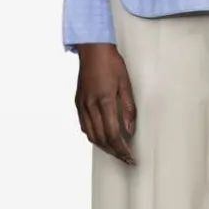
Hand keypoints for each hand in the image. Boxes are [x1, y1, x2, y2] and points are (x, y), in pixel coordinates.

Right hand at [75, 43, 136, 164]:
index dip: (122, 149)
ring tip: (115, 151)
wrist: (92, 49)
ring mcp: (82, 105)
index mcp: (104, 101)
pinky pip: (84, 126)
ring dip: (103, 147)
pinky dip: (93, 136)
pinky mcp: (78, 102)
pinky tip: (102, 138)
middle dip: (114, 152)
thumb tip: (129, 129)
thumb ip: (128, 109)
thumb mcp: (126, 84)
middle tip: (125, 158)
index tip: (130, 157)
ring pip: (91, 135)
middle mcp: (91, 105)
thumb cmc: (111, 63)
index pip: (113, 133)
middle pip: (102, 138)